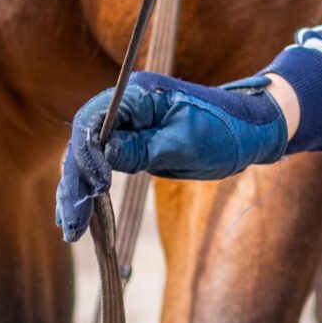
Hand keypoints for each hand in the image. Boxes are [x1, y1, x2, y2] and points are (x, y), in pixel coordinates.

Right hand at [56, 72, 288, 242]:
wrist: (251, 131)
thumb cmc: (224, 132)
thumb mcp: (183, 144)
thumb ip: (140, 150)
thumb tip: (100, 158)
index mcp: (137, 94)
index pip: (92, 122)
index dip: (87, 156)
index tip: (98, 188)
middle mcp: (126, 105)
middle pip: (84, 141)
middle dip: (74, 182)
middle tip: (70, 222)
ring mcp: (127, 125)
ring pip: (88, 156)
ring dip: (76, 190)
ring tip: (69, 228)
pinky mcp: (132, 143)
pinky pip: (102, 164)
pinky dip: (90, 189)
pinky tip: (80, 215)